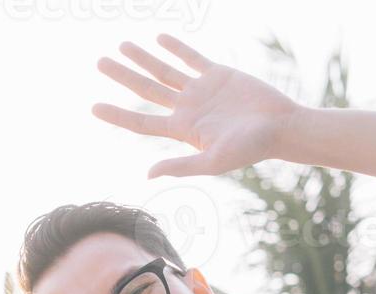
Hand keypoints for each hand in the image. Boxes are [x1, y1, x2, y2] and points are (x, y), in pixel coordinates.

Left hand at [93, 34, 300, 177]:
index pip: (141, 121)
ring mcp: (201, 91)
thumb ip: (181, 165)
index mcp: (181, 130)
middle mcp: (186, 109)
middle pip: (146, 90)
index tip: (93, 107)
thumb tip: (148, 173)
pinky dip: (176, 48)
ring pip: (165, 71)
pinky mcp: (219, 75)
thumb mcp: (213, 162)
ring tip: (122, 46)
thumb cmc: (251, 149)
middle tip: (99, 62)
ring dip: (143, 58)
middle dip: (122, 76)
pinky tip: (160, 38)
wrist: (282, 128)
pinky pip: (192, 58)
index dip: (117, 114)